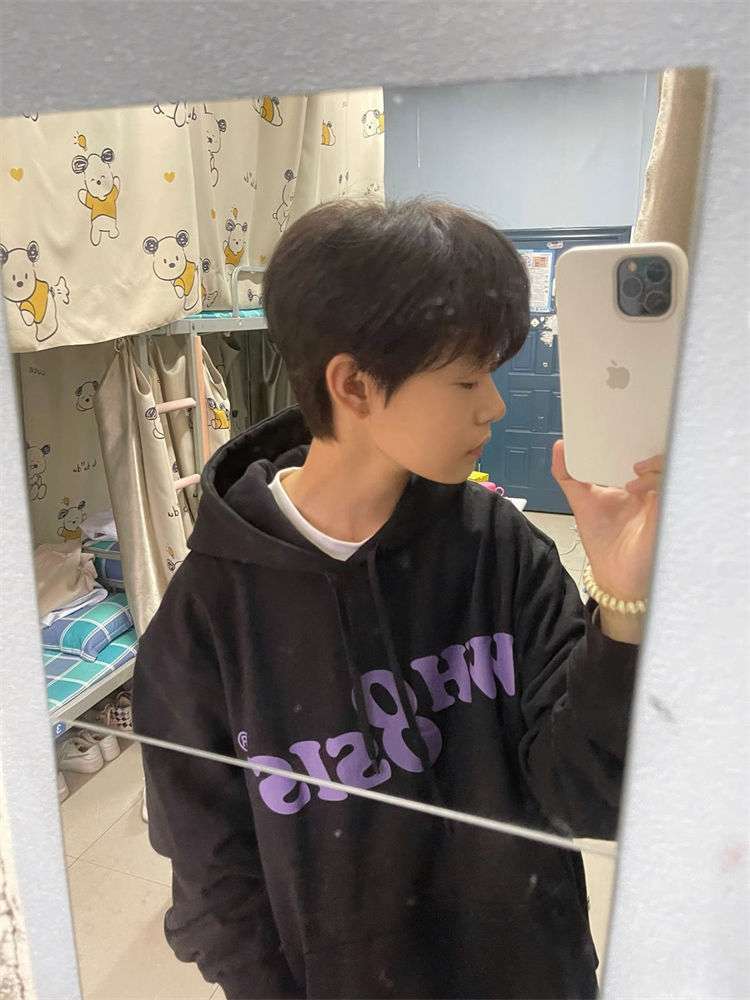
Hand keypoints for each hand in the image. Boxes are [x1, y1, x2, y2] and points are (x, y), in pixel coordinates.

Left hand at [551, 440, 662, 601]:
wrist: (614, 574)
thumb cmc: (603, 537)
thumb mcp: (581, 500)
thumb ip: (568, 474)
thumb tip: (559, 446)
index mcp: (636, 479)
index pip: (643, 448)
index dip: (635, 435)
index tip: (619, 424)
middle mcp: (653, 486)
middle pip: (663, 452)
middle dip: (650, 441)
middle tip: (630, 439)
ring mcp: (663, 498)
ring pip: (672, 466)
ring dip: (654, 464)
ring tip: (632, 474)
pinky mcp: (669, 513)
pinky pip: (674, 489)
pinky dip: (657, 482)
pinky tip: (637, 489)